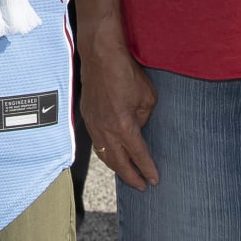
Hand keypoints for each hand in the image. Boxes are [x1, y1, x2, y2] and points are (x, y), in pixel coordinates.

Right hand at [78, 39, 160, 189]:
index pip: (138, 155)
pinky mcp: (87, 116)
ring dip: (116, 167)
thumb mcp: (148, 97)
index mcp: (123, 125)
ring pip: (104, 154)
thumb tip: (139, 126)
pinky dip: (105, 152)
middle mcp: (105, 129)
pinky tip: (112, 154)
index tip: (154, 180)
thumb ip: (144, 117)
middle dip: (130, 176)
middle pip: (118, 162)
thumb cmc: (126, 72)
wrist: (100, 55)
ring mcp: (93, 123)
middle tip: (141, 186)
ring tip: (127, 174)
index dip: (147, 169)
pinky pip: (96, 141)